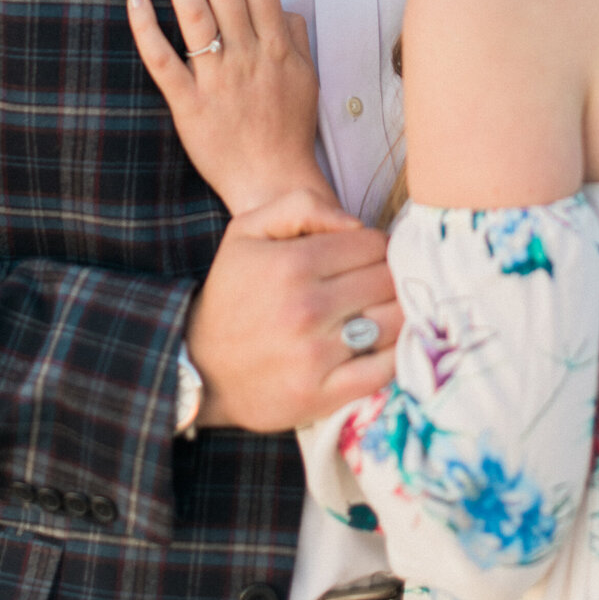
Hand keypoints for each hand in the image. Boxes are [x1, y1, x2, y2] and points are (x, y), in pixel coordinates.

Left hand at [128, 0, 327, 214]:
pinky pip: (163, 61)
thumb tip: (286, 8)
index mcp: (278, 48)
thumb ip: (298, 39)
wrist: (274, 184)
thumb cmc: (290, 132)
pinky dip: (147, 28)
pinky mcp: (189, 105)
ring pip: (196, 14)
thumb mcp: (308, 81)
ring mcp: (217, 80)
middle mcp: (248, 57)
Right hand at [187, 189, 402, 430]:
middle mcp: (307, 307)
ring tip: (381, 312)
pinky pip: (386, 368)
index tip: (366, 259)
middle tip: (376, 286)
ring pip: (394, 321)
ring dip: (396, 314)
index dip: (377, 248)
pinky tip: (384, 345)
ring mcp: (317, 353)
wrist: (201, 365)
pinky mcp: (324, 393)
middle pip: (388, 281)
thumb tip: (357, 224)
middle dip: (389, 279)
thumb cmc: (232, 292)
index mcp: (292, 263)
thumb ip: (301, 206)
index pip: (373, 245)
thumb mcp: (248, 229)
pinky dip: (396, 354)